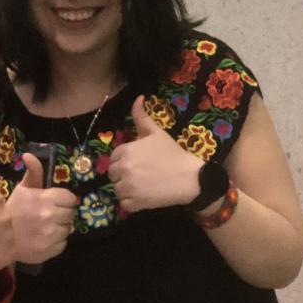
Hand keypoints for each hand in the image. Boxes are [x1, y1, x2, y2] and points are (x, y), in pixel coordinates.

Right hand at [8, 153, 76, 264]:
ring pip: (68, 228)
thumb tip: (29, 154)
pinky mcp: (50, 250)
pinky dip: (56, 241)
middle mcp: (50, 216)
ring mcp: (50, 235)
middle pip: (70, 213)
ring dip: (60, 227)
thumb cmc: (13, 210)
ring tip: (47, 227)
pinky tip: (45, 238)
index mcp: (44, 199)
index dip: (64, 199)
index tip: (55, 203)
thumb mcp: (22, 188)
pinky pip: (63, 243)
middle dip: (62, 213)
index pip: (69, 198)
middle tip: (50, 215)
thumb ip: (33, 172)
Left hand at [108, 96, 201, 213]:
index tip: (138, 162)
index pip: (114, 158)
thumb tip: (138, 97)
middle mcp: (124, 169)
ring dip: (126, 189)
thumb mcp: (157, 132)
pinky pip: (124, 204)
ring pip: (117, 189)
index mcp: (126, 151)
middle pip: (113, 174)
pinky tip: (144, 196)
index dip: (125, 160)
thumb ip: (142, 116)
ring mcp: (129, 187)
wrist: (190, 177)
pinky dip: (132, 202)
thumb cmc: (173, 153)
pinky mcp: (135, 203)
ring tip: (142, 185)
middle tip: (141, 174)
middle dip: (123, 174)